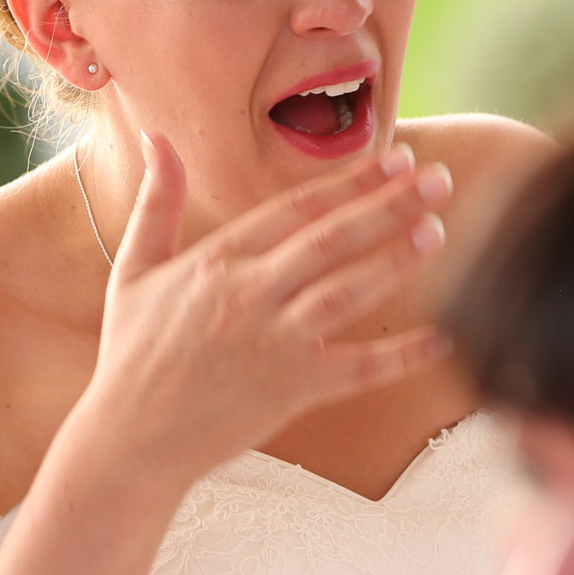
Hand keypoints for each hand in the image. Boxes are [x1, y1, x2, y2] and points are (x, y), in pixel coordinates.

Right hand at [83, 133, 452, 481]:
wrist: (131, 435)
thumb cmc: (133, 351)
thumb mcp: (134, 268)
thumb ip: (157, 202)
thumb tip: (158, 139)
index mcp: (217, 260)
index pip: (296, 207)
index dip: (351, 181)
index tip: (396, 159)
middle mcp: (250, 293)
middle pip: (333, 238)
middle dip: (391, 205)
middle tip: (440, 179)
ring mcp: (274, 341)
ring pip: (349, 291)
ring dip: (397, 259)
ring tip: (439, 231)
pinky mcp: (292, 389)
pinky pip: (359, 368)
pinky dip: (402, 355)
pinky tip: (442, 337)